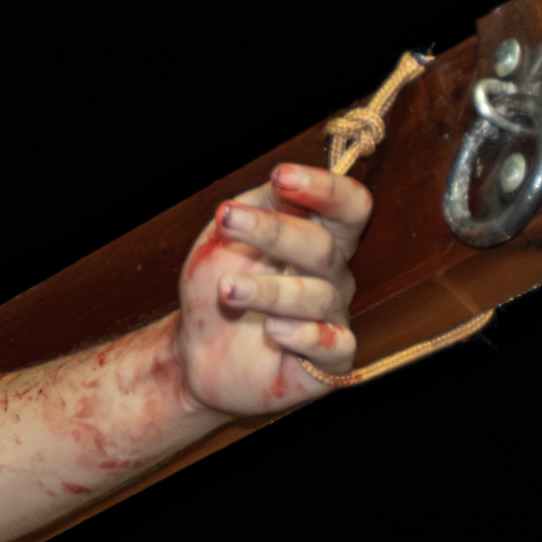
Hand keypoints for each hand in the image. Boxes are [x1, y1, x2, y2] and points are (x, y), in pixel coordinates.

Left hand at [172, 161, 369, 416]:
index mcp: (319, 239)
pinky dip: (305, 337)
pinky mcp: (326, 364)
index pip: (348, 207)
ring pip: (318, 297)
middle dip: (273, 231)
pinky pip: (334, 347)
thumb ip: (259, 206)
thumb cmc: (217, 286)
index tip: (282, 176)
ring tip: (227, 290)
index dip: (324, 188)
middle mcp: (333, 278)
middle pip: (324, 247)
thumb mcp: (227, 237)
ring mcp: (332, 320)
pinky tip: (273, 331)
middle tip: (226, 219)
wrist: (193, 351)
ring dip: (268, 290)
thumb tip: (283, 181)